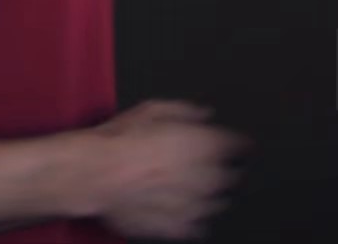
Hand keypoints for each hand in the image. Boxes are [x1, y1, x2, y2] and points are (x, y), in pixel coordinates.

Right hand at [71, 100, 245, 239]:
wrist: (96, 174)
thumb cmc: (121, 138)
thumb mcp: (152, 109)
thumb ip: (186, 111)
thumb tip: (206, 115)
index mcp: (206, 144)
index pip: (241, 146)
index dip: (238, 144)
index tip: (236, 144)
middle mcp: (209, 177)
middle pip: (235, 177)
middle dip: (228, 171)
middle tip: (215, 166)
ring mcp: (196, 207)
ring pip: (220, 204)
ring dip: (214, 195)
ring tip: (197, 189)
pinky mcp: (180, 229)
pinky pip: (200, 227)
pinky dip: (196, 219)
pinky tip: (185, 210)